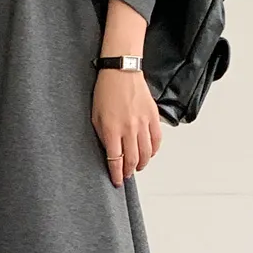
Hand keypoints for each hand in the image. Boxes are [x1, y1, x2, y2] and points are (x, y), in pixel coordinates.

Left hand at [91, 65, 162, 185]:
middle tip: (126, 175)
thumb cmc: (106, 90)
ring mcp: (143, 123)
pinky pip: (157, 140)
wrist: (122, 71)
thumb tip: (111, 152)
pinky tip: (149, 153)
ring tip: (138, 167)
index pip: (116, 160)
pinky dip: (153, 150)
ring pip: (146, 153)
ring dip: (142, 164)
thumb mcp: (96, 116)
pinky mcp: (153, 117)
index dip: (117, 174)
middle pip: (132, 160)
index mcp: (112, 129)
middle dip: (129, 171)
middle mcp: (129, 128)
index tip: (117, 180)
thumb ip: (103, 136)